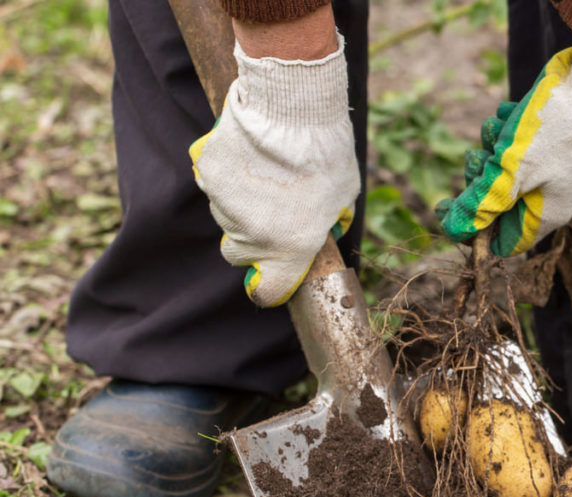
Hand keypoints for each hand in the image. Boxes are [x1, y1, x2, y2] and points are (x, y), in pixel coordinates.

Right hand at [189, 33, 358, 306]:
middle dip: (252, 241)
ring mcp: (224, 205)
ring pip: (225, 216)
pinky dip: (227, 176)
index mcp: (288, 249)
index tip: (270, 280)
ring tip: (265, 173)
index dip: (268, 288)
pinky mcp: (207, 174)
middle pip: (238, 253)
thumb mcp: (344, 197)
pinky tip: (249, 155)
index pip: (266, 292)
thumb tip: (326, 230)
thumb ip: (330, 223)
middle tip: (272, 213)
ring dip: (241, 205)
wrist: (292, 108)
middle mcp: (252, 235)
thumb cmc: (326, 153)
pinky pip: (214, 184)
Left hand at [436, 39, 571, 256]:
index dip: (473, 229)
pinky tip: (514, 111)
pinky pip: (519, 141)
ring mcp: (554, 168)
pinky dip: (510, 127)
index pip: (501, 242)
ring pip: (506, 167)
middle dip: (481, 178)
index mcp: (545, 215)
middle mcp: (550, 196)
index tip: (450, 205)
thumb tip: (454, 229)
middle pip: (499, 202)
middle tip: (477, 157)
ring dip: (493, 146)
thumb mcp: (512, 171)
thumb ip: (482, 202)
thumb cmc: (559, 132)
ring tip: (499, 127)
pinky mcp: (554, 141)